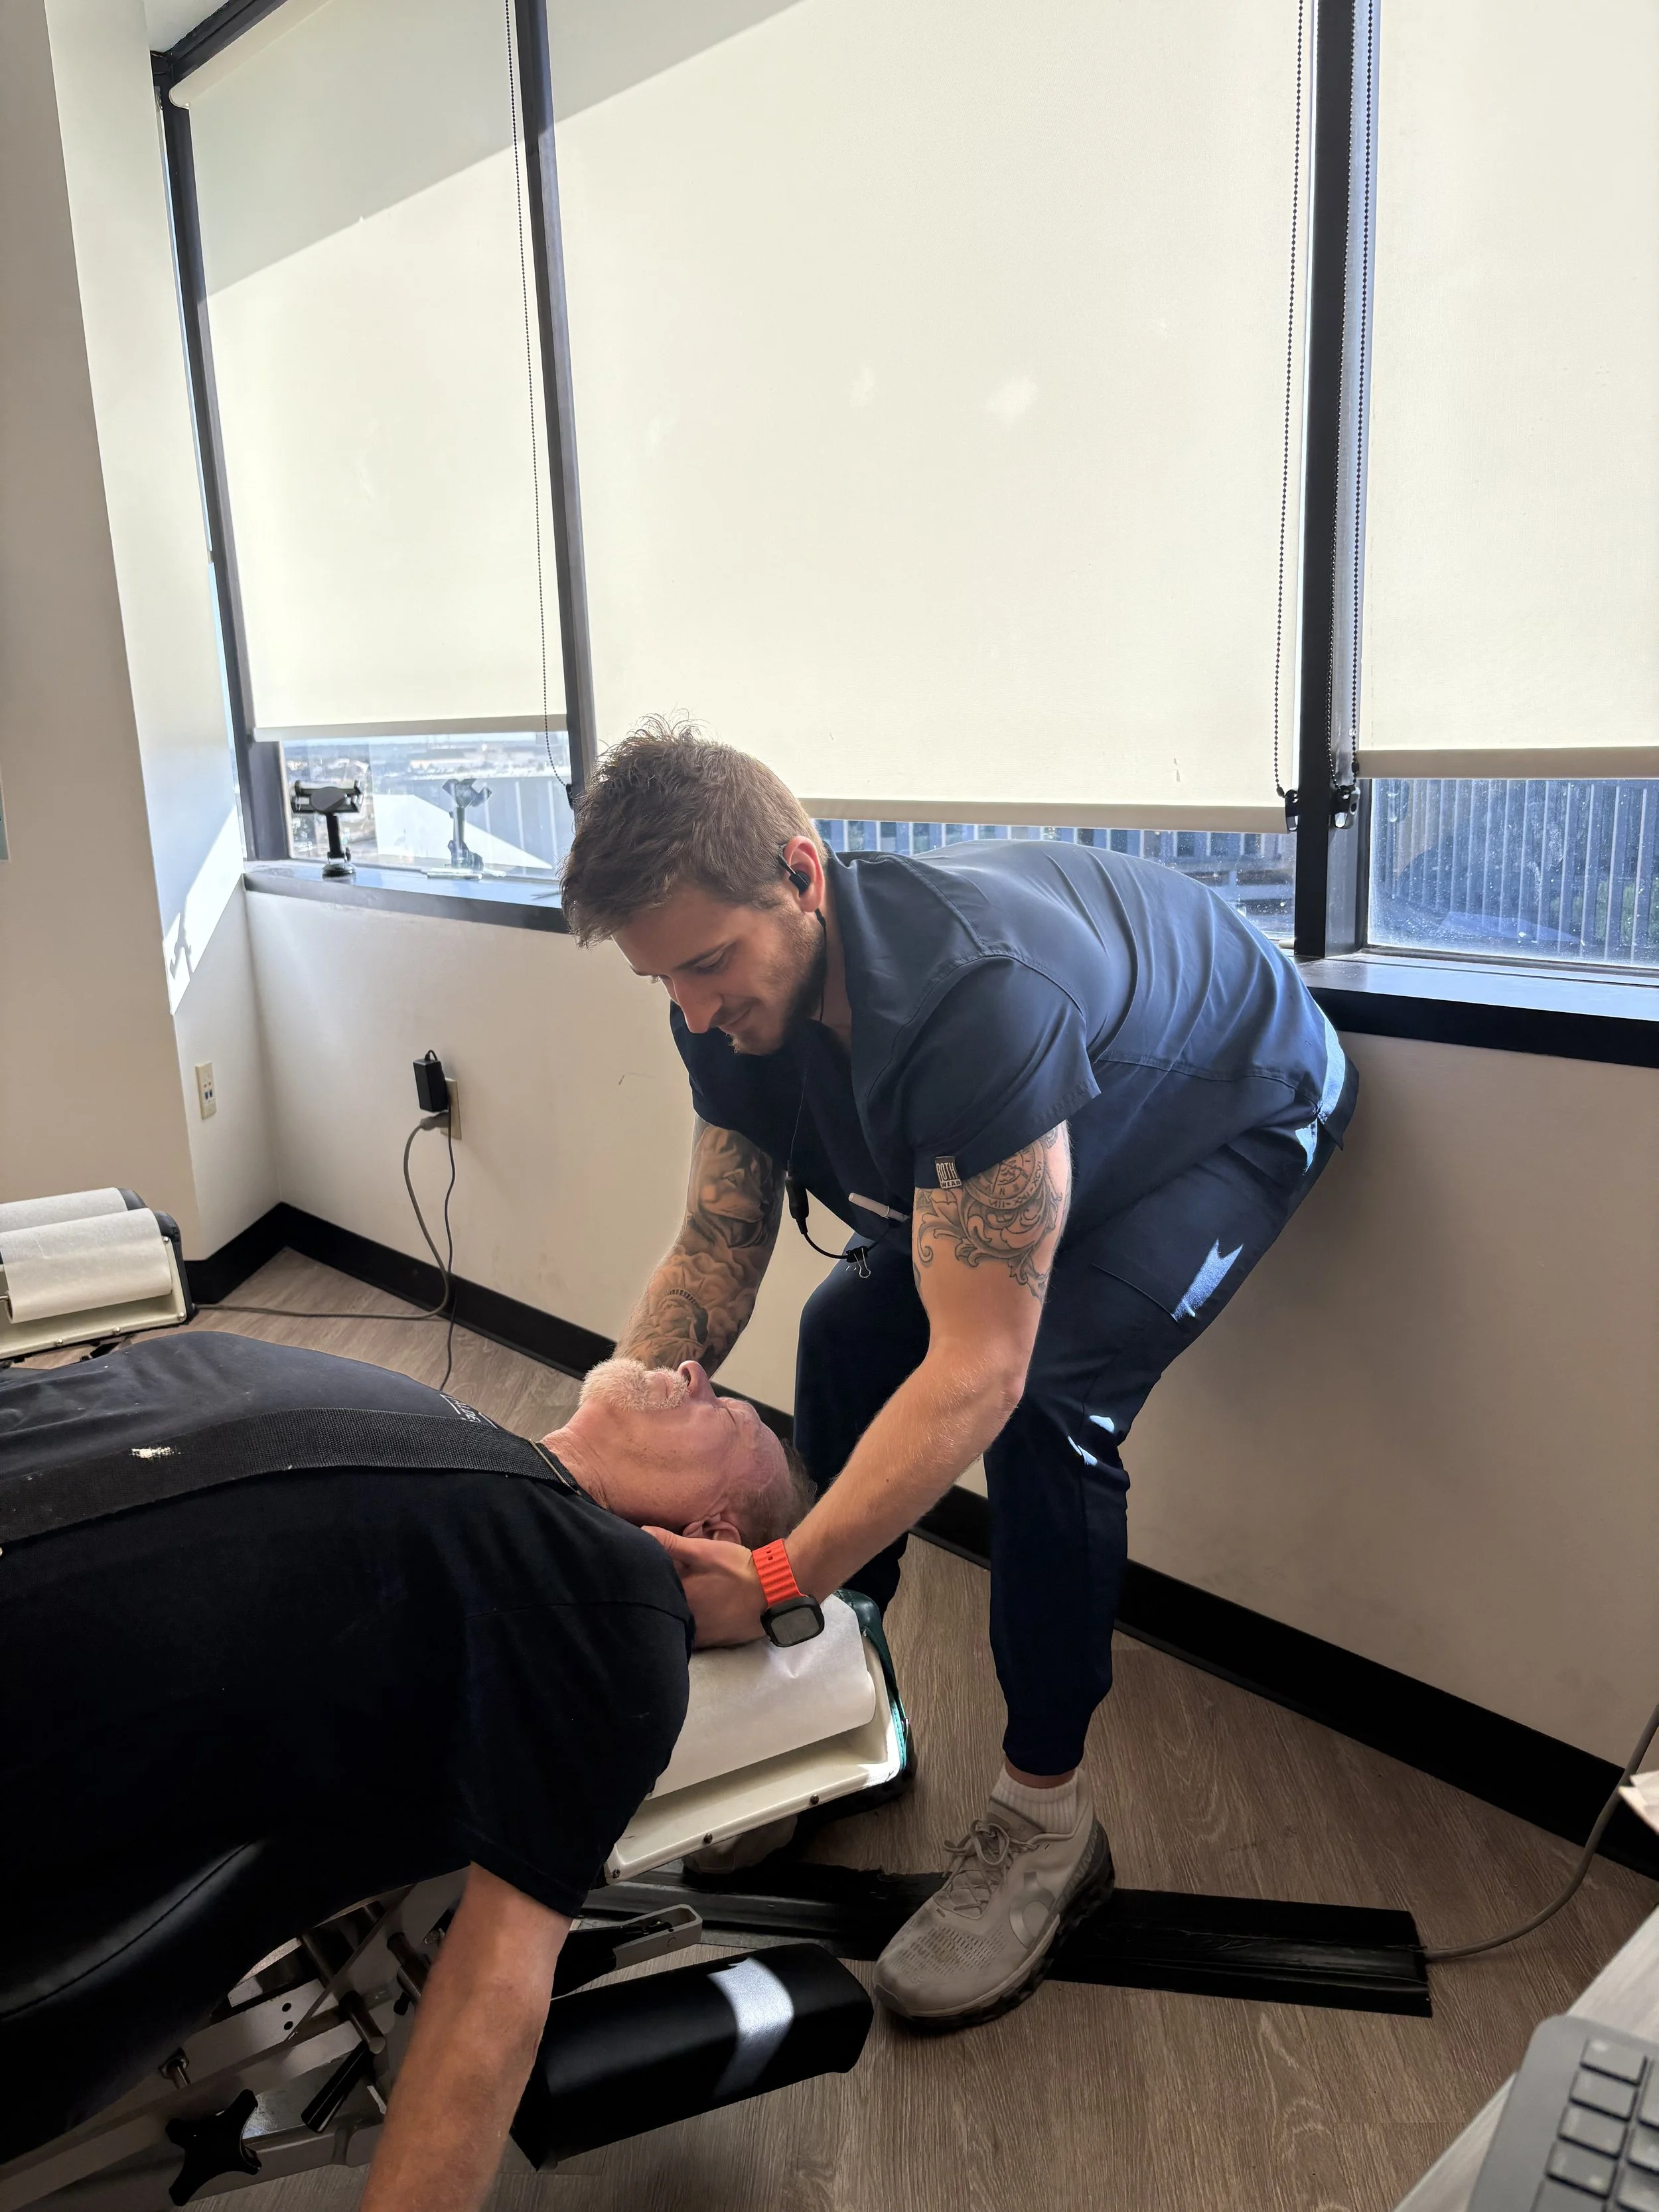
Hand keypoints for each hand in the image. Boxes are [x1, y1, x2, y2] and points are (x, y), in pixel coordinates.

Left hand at [644, 1528, 765, 1646]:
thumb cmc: (735, 1568)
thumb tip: (641, 1533)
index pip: (652, 1594)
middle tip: (659, 1593)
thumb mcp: (703, 1551)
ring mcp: (700, 1636)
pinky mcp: (713, 1642)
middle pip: (664, 1614)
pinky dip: (689, 1632)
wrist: (771, 1590)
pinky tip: (694, 1621)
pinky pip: (693, 1641)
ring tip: (676, 1607)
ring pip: (677, 1630)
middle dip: (659, 1605)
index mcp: (679, 1598)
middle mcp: (685, 1622)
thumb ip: (671, 1543)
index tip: (642, 1581)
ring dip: (673, 1620)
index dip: (645, 1587)